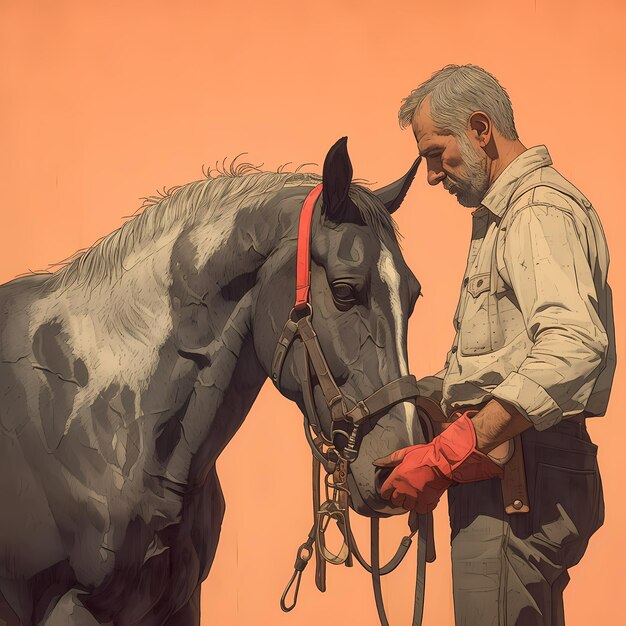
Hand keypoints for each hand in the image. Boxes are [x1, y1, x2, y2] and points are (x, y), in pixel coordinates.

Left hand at [374, 412, 503, 512]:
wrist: (444, 462)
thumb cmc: (425, 455)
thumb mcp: (405, 453)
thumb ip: (390, 459)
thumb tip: (377, 462)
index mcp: (397, 477)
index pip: (385, 491)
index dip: (386, 492)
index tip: (388, 491)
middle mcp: (405, 490)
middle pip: (396, 501)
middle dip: (397, 497)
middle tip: (402, 493)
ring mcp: (417, 497)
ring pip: (408, 507)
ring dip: (409, 502)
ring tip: (412, 497)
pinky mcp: (428, 502)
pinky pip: (420, 510)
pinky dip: (421, 506)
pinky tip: (422, 500)